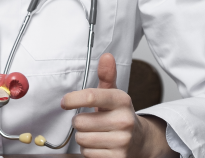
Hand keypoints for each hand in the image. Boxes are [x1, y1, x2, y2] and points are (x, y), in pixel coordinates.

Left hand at [61, 53, 177, 157]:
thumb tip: (106, 56)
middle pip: (80, 122)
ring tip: (95, 133)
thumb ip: (107, 76)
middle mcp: (124, 120)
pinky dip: (89, 151)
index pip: (91, 96)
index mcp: (122, 100)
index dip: (72, 99)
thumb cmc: (120, 114)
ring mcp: (122, 141)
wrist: (140, 141)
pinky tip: (100, 145)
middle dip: (79, 122)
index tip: (64, 102)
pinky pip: (88, 154)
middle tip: (89, 121)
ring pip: (82, 139)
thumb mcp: (114, 94)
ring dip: (83, 137)